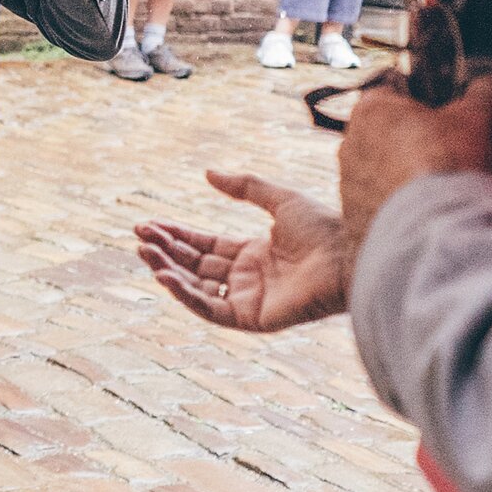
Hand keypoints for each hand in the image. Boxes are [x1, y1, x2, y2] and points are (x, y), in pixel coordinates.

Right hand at [135, 170, 348, 330]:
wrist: (351, 256)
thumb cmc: (326, 228)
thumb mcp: (280, 200)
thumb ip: (244, 187)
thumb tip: (208, 173)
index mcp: (254, 254)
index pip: (205, 246)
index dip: (176, 235)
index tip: (149, 225)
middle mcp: (247, 278)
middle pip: (195, 265)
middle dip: (166, 251)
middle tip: (139, 236)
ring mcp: (248, 300)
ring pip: (196, 287)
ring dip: (168, 270)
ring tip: (145, 252)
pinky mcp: (251, 318)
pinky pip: (209, 308)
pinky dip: (185, 294)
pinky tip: (165, 275)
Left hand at [338, 74, 491, 251]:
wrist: (430, 225)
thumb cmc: (446, 162)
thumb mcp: (473, 117)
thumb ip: (476, 94)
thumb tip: (483, 84)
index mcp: (370, 109)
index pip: (389, 93)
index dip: (418, 103)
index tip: (440, 116)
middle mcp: (348, 144)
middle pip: (380, 134)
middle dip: (407, 140)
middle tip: (442, 153)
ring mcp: (346, 183)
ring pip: (374, 171)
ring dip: (398, 175)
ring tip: (434, 186)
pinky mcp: (350, 217)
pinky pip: (373, 204)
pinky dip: (393, 206)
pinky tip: (421, 210)